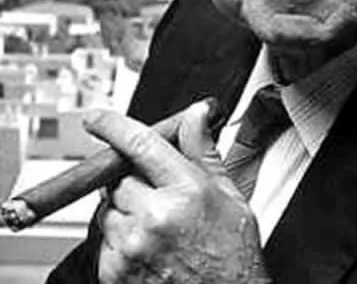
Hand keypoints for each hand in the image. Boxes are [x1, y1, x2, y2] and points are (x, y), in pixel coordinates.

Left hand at [85, 101, 269, 283]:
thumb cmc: (232, 254)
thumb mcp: (228, 195)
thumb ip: (204, 151)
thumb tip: (196, 114)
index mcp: (186, 191)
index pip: (140, 144)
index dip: (112, 125)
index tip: (97, 118)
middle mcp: (156, 216)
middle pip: (120, 179)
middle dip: (134, 182)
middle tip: (160, 197)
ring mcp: (133, 246)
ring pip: (109, 209)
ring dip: (126, 211)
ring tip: (158, 227)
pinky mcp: (115, 273)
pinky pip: (104, 241)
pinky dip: (119, 240)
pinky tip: (149, 248)